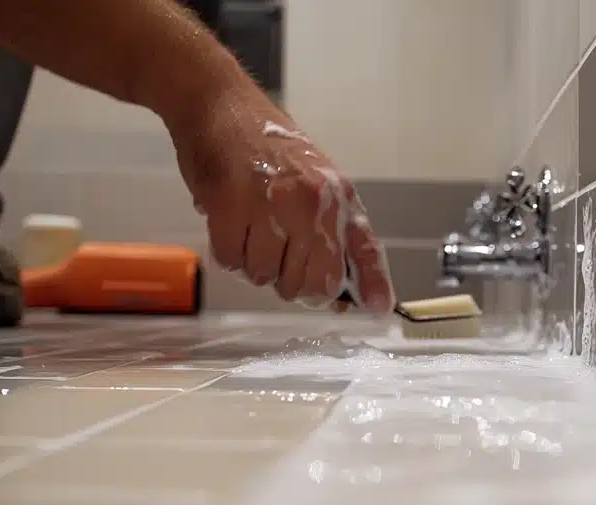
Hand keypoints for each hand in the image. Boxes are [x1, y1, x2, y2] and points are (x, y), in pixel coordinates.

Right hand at [168, 88, 393, 313]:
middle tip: (277, 256)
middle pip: (312, 283)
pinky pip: (232, 262)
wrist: (218, 103)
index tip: (376, 310)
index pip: (364, 250)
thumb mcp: (314, 178)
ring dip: (254, 265)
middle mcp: (312, 202)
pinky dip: (228, 253)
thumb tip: (344, 290)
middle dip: (292, 283)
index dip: (371, 285)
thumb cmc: (264, 145)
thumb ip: (330, 228)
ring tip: (250, 229)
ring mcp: (272, 205)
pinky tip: (229, 225)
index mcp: (338, 195)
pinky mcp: (231, 206)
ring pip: (266, 277)